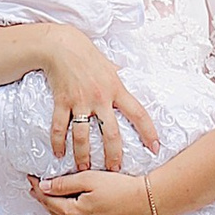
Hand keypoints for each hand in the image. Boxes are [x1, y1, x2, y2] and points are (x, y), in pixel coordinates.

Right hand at [30, 27, 159, 171]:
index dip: (148, 132)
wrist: (62, 45)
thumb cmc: (88, 55)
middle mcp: (100, 98)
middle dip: (114, 156)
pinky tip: (59, 153)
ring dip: (84, 155)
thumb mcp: (110, 66)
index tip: (155, 148)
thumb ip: (119, 78)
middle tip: (115, 170)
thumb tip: (130, 80)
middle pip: (111, 134)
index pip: (138, 113)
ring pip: (83, 136)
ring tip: (85, 168)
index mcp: (116, 89)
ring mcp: (80, 101)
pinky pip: (59, 126)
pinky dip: (58, 142)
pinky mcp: (62, 101)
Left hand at [33, 162, 160, 214]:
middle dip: (45, 200)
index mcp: (74, 213)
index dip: (38, 189)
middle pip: (56, 213)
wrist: (148, 202)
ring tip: (52, 199)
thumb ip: (64, 183)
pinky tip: (74, 212)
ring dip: (59, 211)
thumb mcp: (89, 179)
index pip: (48, 201)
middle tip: (37, 189)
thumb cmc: (120, 187)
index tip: (31, 180)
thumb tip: (44, 186)